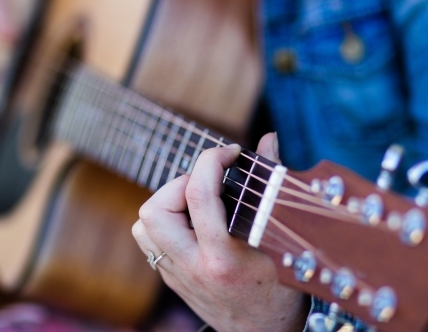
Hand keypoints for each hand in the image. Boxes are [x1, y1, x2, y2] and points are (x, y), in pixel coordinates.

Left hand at [133, 133, 308, 331]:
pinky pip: (149, 239)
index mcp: (223, 258)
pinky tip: (192, 220)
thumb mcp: (283, 239)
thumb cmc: (282, 288)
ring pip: (144, 225)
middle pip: (155, 210)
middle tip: (211, 184)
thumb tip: (268, 139)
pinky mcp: (172, 278)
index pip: (200, 194)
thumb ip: (271, 184)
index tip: (231, 153)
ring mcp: (177, 274)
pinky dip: (165, 220)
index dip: (213, 160)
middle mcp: (192, 267)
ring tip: (198, 202)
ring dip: (167, 202)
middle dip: (181, 182)